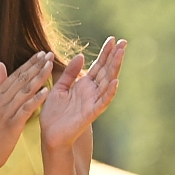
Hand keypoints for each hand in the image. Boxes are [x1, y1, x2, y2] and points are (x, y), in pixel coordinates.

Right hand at [0, 53, 54, 169]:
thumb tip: (0, 64)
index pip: (15, 76)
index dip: (29, 64)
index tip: (41, 53)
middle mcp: (0, 101)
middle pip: (20, 80)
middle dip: (36, 66)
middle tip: (48, 54)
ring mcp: (5, 113)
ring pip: (24, 91)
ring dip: (38, 77)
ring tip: (49, 66)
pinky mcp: (11, 125)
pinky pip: (25, 110)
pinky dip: (35, 100)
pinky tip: (46, 91)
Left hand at [40, 38, 127, 153]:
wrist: (50, 135)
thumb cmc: (54, 114)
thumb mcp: (60, 88)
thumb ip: (70, 73)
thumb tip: (81, 55)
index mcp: (84, 85)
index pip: (98, 65)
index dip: (106, 53)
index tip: (113, 39)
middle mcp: (92, 92)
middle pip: (106, 71)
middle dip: (115, 56)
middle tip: (123, 41)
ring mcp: (93, 102)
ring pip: (107, 82)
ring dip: (114, 69)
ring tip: (120, 54)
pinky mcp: (91, 113)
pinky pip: (102, 102)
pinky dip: (109, 93)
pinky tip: (115, 82)